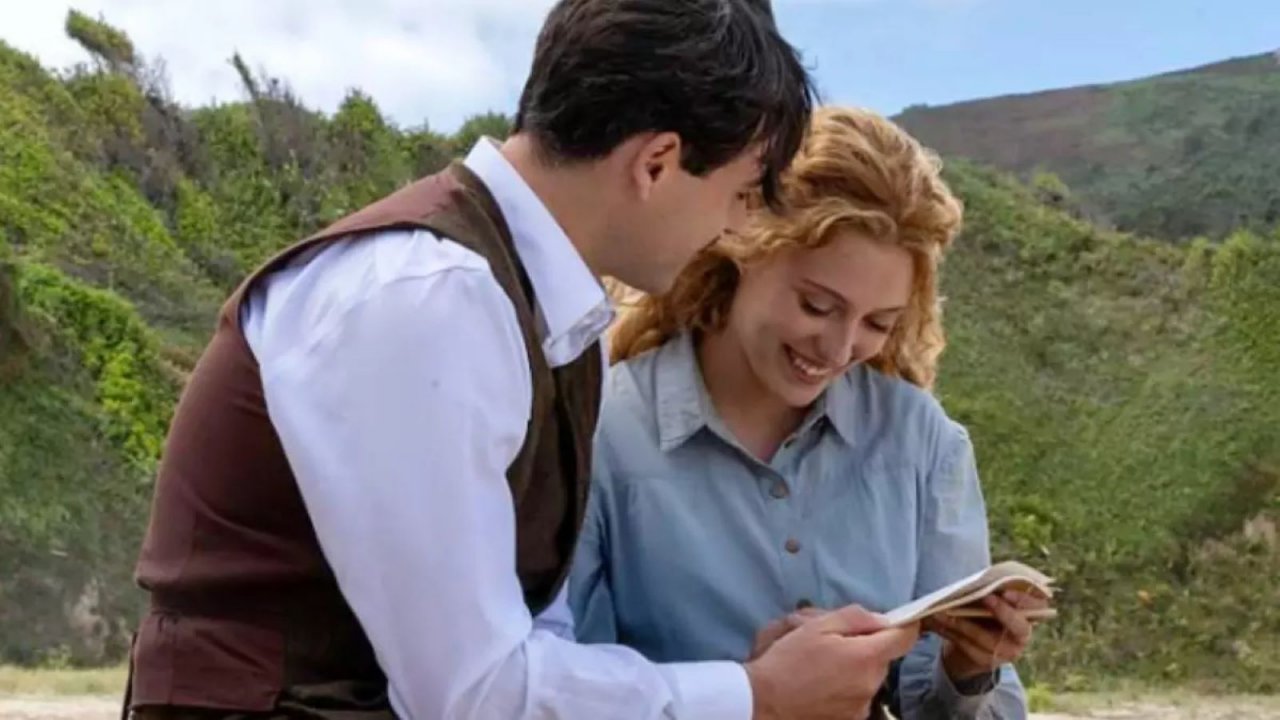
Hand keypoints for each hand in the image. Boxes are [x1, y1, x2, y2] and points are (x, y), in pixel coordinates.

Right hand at [745, 604, 919, 719]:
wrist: (765, 701)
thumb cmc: (789, 660)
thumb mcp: (818, 626)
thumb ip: (856, 618)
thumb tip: (883, 619)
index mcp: (866, 657)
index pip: (905, 638)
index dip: (903, 625)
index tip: (895, 620)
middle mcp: (871, 684)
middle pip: (883, 657)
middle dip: (867, 646)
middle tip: (836, 640)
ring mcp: (862, 706)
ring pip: (870, 676)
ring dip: (856, 667)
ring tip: (824, 663)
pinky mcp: (851, 719)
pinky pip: (858, 695)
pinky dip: (847, 686)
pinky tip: (823, 683)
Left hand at [926, 590, 1046, 682]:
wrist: (970, 641)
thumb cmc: (981, 610)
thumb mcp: (988, 598)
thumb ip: (990, 589)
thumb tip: (979, 579)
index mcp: (1029, 613)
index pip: (1038, 605)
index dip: (1025, 599)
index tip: (1007, 591)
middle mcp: (1023, 635)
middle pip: (1020, 626)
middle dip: (1003, 612)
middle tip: (986, 599)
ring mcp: (1007, 652)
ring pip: (987, 638)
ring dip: (963, 623)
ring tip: (941, 611)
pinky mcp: (987, 662)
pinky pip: (969, 647)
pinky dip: (951, 633)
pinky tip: (936, 622)